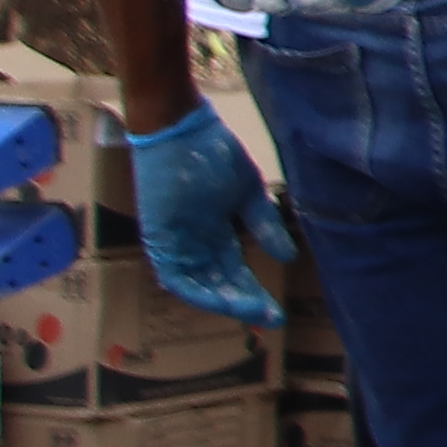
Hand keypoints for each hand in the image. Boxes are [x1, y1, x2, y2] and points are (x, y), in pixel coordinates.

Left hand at [121, 105, 292, 326]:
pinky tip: (218, 300)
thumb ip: (264, 225)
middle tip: (269, 319)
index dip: (255, 293)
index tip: (278, 312)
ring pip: (198, 285)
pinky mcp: (159, 238)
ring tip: (250, 311)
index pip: (235, 271)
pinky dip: (196, 289)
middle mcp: (194, 243)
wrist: (178, 127)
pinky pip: (175, 275)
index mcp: (215, 231)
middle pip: (219, 284)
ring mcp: (175, 242)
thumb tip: (287, 256)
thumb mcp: (248, 192)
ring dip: (223, 301)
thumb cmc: (212, 152)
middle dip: (244, 303)